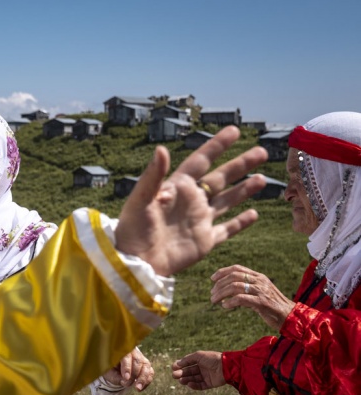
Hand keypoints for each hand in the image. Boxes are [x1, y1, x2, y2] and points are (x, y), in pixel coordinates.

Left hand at [102, 347, 153, 390]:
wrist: (115, 366)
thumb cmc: (110, 367)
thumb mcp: (109, 371)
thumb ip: (115, 376)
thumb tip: (126, 381)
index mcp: (122, 350)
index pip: (126, 356)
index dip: (127, 367)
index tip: (126, 377)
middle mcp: (134, 352)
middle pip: (138, 361)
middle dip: (134, 374)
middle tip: (128, 384)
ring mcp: (142, 358)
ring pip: (146, 367)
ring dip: (143, 379)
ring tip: (138, 388)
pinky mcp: (146, 366)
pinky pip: (150, 373)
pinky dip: (146, 381)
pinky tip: (140, 388)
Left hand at [116, 126, 267, 276]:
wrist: (136, 263)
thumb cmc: (132, 230)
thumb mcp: (140, 200)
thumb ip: (153, 176)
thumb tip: (161, 149)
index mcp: (176, 188)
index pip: (201, 161)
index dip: (217, 146)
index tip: (234, 131)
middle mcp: (190, 202)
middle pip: (220, 179)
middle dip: (240, 165)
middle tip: (262, 152)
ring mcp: (198, 221)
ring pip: (227, 201)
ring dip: (244, 190)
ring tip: (263, 178)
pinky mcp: (204, 242)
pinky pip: (227, 229)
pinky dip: (241, 222)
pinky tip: (254, 214)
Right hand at [171, 350, 224, 389]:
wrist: (226, 366)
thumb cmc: (212, 359)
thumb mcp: (198, 356)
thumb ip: (187, 359)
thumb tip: (177, 363)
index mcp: (200, 361)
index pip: (188, 364)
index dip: (180, 365)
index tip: (173, 367)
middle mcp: (202, 368)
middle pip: (190, 372)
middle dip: (181, 373)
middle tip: (174, 375)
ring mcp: (206, 376)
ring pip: (194, 379)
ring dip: (186, 380)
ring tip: (180, 380)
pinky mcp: (210, 384)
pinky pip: (200, 385)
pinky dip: (194, 385)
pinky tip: (189, 384)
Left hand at [210, 265, 295, 330]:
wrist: (291, 317)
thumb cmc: (273, 307)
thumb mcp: (260, 294)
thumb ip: (247, 289)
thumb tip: (229, 291)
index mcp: (259, 277)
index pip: (237, 268)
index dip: (223, 272)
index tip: (212, 278)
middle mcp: (260, 281)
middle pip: (234, 276)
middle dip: (219, 284)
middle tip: (212, 293)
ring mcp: (261, 291)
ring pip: (235, 286)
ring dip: (221, 293)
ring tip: (214, 300)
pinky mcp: (262, 302)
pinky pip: (241, 299)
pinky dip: (230, 302)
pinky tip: (225, 306)